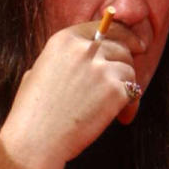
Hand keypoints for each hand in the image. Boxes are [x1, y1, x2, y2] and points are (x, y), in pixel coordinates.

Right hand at [1, 20, 145, 166]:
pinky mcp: (114, 90)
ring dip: (126, 87)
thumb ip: (61, 60)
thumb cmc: (31, 114)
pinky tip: (122, 118)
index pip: (103, 28)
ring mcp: (101, 68)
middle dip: (126, 64)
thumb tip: (76, 57)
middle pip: (121, 48)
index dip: (124, 36)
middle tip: (126, 81)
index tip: (136, 44)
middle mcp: (84, 49)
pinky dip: (131, 106)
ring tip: (115, 107)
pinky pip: (134, 91)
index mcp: (64, 40)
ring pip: (129, 70)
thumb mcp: (37, 72)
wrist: (35, 140)